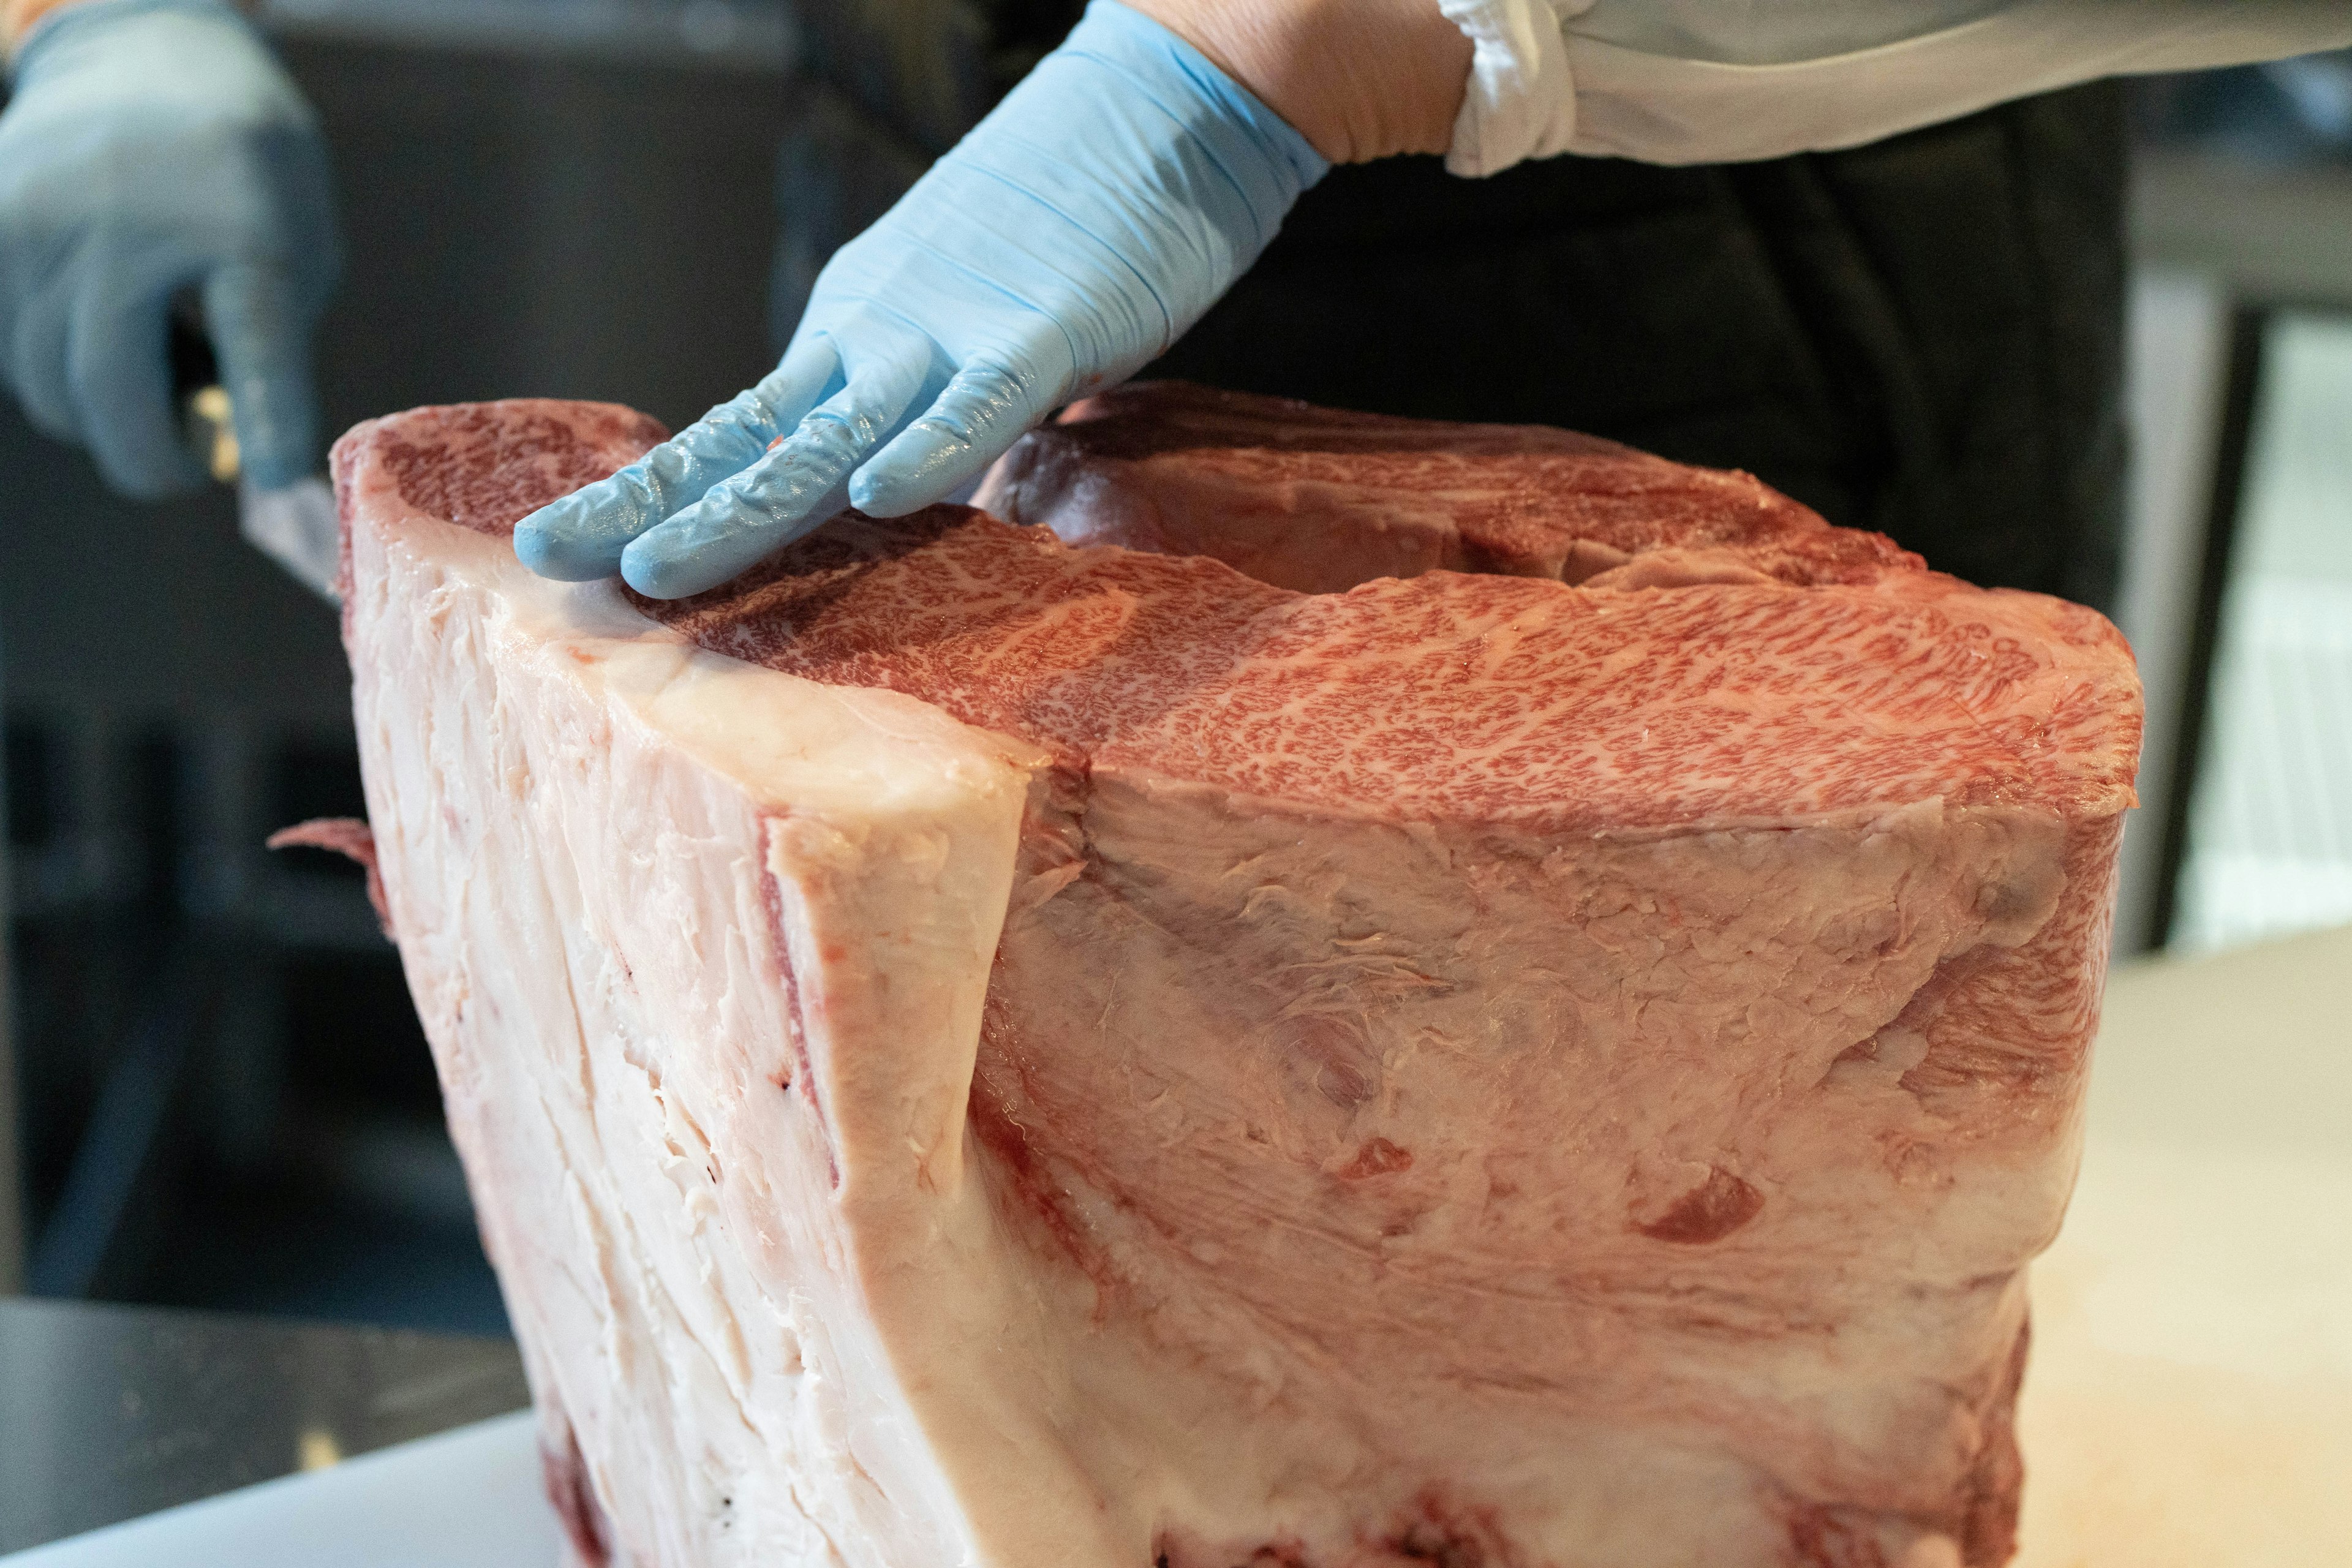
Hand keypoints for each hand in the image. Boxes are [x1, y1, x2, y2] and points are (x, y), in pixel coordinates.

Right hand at [0, 0, 337, 497]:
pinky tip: (97, 323)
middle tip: (188, 464)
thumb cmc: (248, 179)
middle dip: (150, 458)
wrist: (149, 60)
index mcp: (245, 233)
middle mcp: (131, 224)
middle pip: (110, 393)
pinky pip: (9, 353)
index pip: (258, 344)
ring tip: (152, 355)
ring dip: (102, 408)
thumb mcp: (298, 250)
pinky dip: (54, 368)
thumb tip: (216, 457)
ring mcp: (42, 222)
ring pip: (49, 387)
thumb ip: (268, 352)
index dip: (267, 420)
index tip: (278, 478)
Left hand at [514, 0, 1326, 599]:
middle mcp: (874, 339)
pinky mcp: (1046, 330)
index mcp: (852, 344)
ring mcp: (950, 333)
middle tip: (550, 563)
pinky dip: (939, 448)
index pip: (733, 437)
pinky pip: (986, 399)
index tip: (563, 550)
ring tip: (654, 569)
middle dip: (649, 508)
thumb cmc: (1069, 234)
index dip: (649, 492)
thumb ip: (926, 427)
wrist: (1160, 108)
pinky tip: (884, 501)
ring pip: (834, 437)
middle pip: (749, 446)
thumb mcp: (966, 340)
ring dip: (742, 507)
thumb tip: (895, 514)